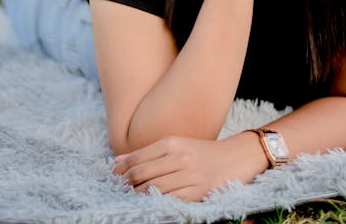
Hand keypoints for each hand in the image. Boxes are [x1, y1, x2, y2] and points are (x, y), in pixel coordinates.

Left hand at [113, 133, 266, 200]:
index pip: (137, 157)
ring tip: (132, 196)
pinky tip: (151, 203)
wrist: (234, 158)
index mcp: (172, 142)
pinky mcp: (196, 191)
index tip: (111, 175)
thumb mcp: (176, 145)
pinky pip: (170, 199)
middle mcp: (179, 157)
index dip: (120, 169)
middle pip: (141, 173)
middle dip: (126, 183)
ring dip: (138, 195)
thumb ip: (147, 153)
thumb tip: (116, 161)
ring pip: (152, 188)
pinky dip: (157, 202)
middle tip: (119, 188)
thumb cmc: (201, 152)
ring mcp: (188, 174)